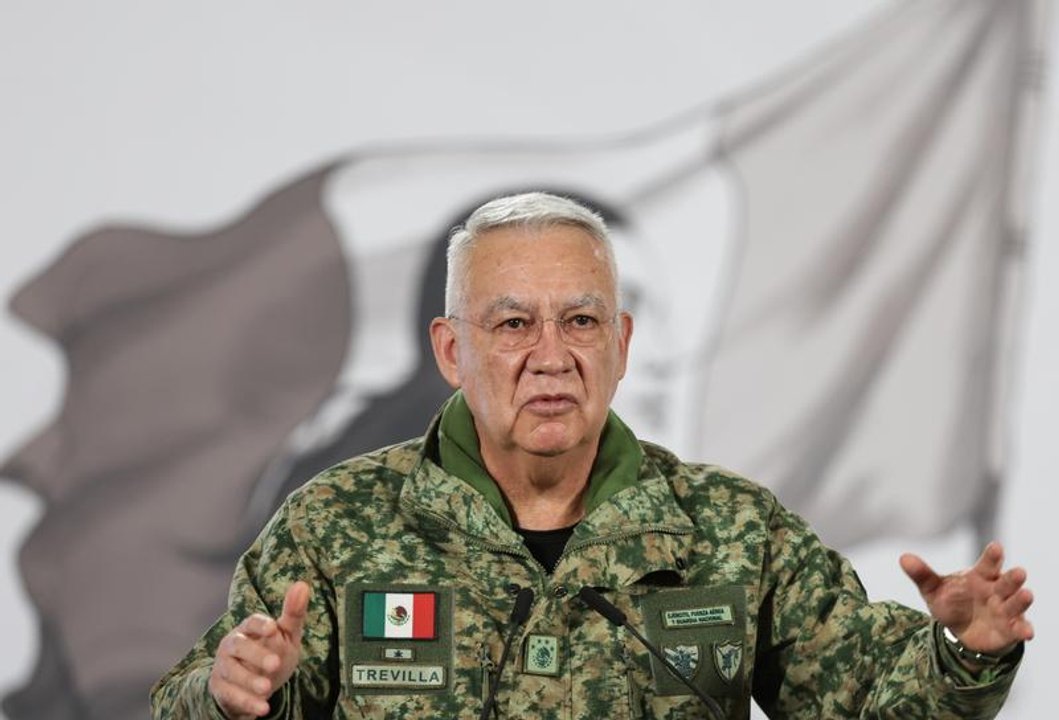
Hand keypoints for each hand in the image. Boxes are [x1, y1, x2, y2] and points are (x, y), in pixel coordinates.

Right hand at [208, 581, 309, 718]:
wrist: (254, 683)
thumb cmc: (272, 651)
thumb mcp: (286, 635)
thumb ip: (294, 613)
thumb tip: (303, 585)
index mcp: (249, 628)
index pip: (252, 622)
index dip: (261, 625)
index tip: (273, 628)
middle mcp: (232, 644)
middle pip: (239, 646)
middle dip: (256, 655)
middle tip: (275, 664)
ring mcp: (224, 666)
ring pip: (232, 671)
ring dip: (249, 681)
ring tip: (267, 689)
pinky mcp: (221, 688)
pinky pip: (231, 694)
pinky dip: (246, 702)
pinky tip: (262, 708)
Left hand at [900, 542, 1032, 655]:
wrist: (961, 631)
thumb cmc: (952, 602)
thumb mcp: (933, 590)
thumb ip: (922, 574)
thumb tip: (903, 557)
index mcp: (980, 576)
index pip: (988, 563)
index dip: (993, 556)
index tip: (996, 547)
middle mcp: (996, 590)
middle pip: (1007, 582)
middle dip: (1013, 578)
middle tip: (1019, 572)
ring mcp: (1005, 610)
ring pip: (1016, 603)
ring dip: (1021, 599)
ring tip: (1026, 594)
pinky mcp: (1010, 629)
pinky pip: (1019, 629)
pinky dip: (1024, 630)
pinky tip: (1027, 632)